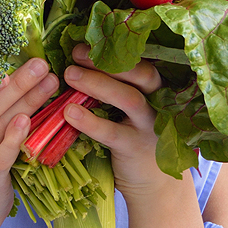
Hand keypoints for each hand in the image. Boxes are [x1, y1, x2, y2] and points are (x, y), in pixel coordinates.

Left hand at [60, 44, 173, 202]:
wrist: (153, 184)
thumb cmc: (134, 137)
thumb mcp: (130, 110)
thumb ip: (114, 88)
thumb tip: (78, 62)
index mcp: (155, 89)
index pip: (141, 61)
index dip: (115, 50)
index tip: (85, 44)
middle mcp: (158, 103)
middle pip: (142, 74)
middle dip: (108, 62)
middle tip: (76, 55)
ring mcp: (149, 126)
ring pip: (129, 99)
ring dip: (97, 85)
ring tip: (69, 76)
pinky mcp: (135, 148)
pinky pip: (113, 132)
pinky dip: (90, 121)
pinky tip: (69, 113)